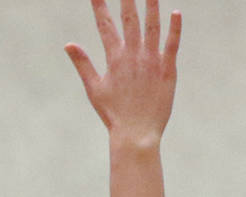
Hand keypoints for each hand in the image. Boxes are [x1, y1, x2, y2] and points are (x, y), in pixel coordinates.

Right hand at [66, 0, 180, 149]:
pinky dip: (174, 29)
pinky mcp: (167, 71)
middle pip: (129, 19)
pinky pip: (172, 45)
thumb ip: (83, 64)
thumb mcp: (94, 88)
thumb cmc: (114, 114)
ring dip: (152, 6)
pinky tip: (176, 13)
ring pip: (152, 27)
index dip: (99, 5)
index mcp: (114, 58)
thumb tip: (68, 44)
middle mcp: (132, 56)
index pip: (104, 24)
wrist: (136, 134)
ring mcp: (151, 62)